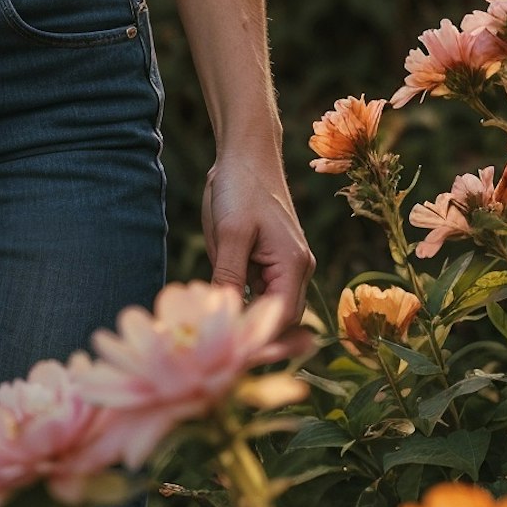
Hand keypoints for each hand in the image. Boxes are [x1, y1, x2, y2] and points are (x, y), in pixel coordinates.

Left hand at [202, 148, 314, 338]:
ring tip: (210, 324)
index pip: (282, 318)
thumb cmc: (241, 187)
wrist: (246, 155)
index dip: (258, 338)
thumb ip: (229, 275)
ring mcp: (284, 266)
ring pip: (266, 306)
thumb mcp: (230, 232)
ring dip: (243, 313)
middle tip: (213, 344)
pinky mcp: (269, 261)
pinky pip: (257, 290)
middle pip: (278, 318)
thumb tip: (223, 314)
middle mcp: (296, 270)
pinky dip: (239, 298)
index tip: (226, 351)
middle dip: (250, 331)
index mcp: (294, 265)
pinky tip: (216, 300)